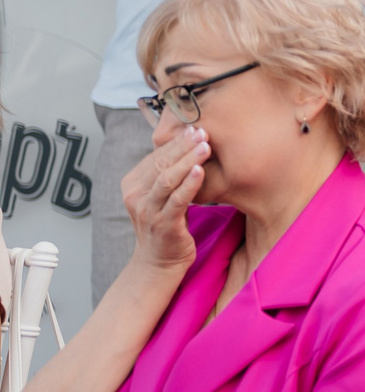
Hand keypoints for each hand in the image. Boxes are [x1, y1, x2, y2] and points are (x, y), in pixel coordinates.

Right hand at [121, 126, 209, 274]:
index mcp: (133, 185)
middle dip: (183, 145)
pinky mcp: (163, 224)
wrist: (158, 264)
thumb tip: (187, 147)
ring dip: (187, 160)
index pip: (154, 156)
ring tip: (205, 146)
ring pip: (167, 178)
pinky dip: (189, 184)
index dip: (175, 141)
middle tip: (203, 131)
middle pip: (160, 163)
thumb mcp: (162, 197)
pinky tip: (200, 171)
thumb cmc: (167, 227)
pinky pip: (176, 200)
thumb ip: (167, 176)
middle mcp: (136, 195)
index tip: (194, 127)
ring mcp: (147, 210)